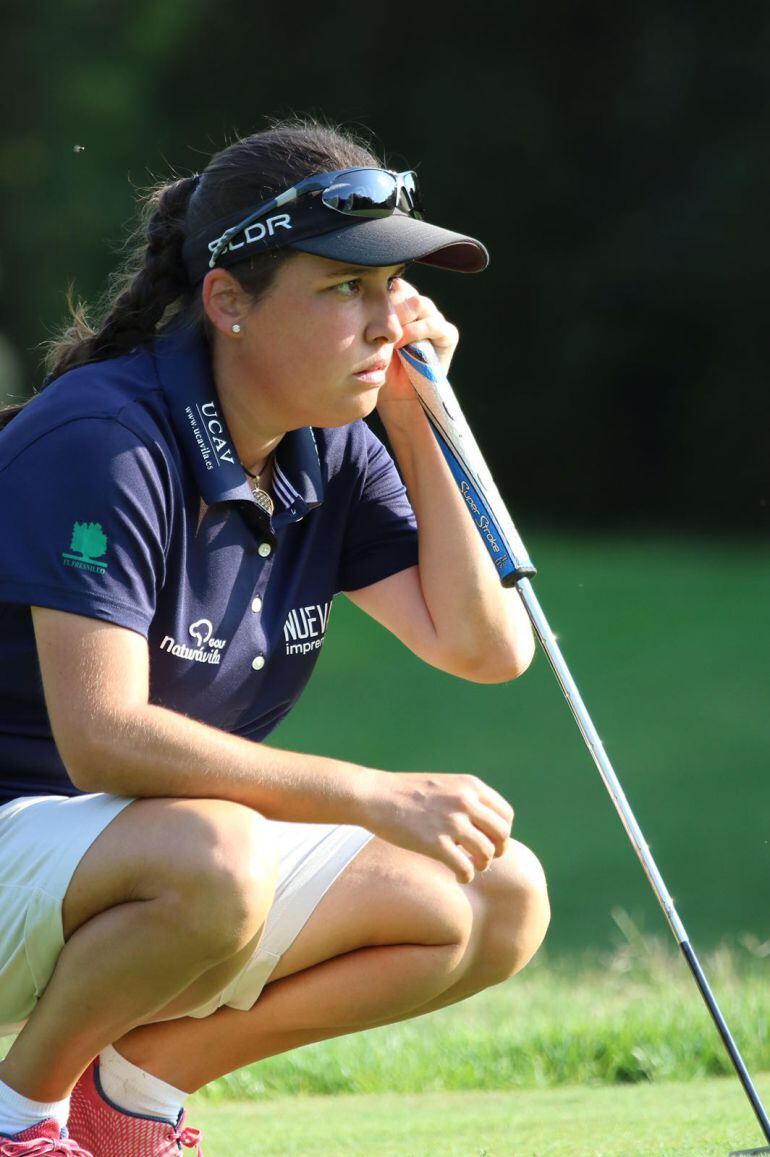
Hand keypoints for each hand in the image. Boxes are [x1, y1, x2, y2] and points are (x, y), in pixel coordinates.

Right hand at [355, 768, 512, 883]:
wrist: (375, 796)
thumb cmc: (408, 793)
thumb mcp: (445, 785)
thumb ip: (467, 800)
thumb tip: (488, 827)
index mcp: (470, 786)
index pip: (505, 815)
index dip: (502, 833)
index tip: (491, 841)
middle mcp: (465, 802)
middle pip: (501, 835)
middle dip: (497, 850)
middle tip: (483, 857)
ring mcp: (451, 822)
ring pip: (487, 853)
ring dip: (482, 865)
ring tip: (470, 867)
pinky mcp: (435, 843)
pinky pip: (465, 867)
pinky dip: (466, 876)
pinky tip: (459, 876)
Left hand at [378, 279, 458, 404]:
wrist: (397, 395)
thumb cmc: (381, 364)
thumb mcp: (372, 336)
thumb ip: (373, 314)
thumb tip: (360, 292)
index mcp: (401, 303)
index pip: (393, 284)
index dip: (380, 293)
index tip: (366, 308)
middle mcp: (419, 308)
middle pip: (405, 290)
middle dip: (389, 304)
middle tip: (377, 322)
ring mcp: (435, 319)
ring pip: (418, 303)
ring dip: (401, 318)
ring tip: (389, 335)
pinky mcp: (448, 335)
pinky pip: (434, 324)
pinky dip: (416, 331)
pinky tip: (401, 343)